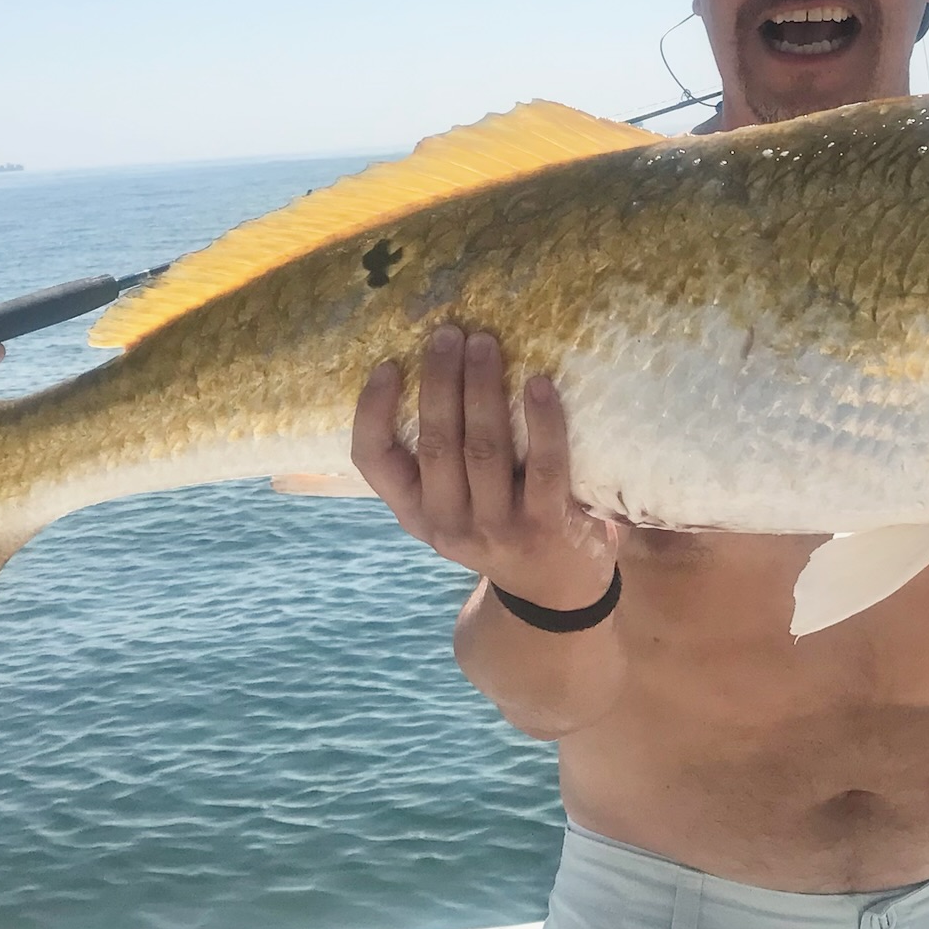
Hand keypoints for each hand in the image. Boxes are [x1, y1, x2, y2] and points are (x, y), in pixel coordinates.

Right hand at [351, 327, 613, 608]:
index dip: (372, 411)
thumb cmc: (499, 527)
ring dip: (484, 389)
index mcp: (415, 512)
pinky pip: (544, 465)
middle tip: (449, 334)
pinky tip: (539, 383)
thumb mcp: (452, 506)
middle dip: (440, 381)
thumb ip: (438, 460)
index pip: (373, 461)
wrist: (556, 594)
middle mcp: (448, 524)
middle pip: (436, 443)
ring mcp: (498, 528)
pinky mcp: (547, 526)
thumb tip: (436, 365)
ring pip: (484, 448)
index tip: (386, 364)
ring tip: (486, 343)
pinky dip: (542, 421)